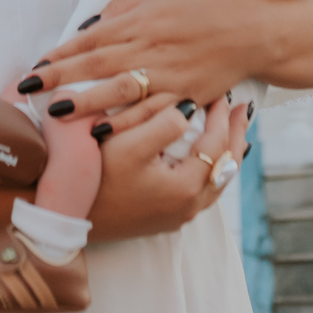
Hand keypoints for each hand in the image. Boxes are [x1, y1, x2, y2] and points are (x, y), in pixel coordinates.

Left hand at [34, 0, 312, 117]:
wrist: (250, 29)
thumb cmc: (200, 8)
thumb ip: (121, 10)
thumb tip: (88, 28)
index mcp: (140, 17)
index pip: (90, 38)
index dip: (59, 54)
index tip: (33, 67)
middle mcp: (150, 44)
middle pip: (96, 63)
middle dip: (59, 79)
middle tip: (27, 92)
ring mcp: (167, 71)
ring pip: (118, 89)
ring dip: (85, 102)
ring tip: (55, 114)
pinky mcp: (184, 94)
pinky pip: (149, 110)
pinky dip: (125, 122)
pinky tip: (103, 132)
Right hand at [88, 96, 249, 241]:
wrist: (68, 218)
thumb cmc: (96, 179)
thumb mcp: (127, 145)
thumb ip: (162, 124)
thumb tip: (188, 108)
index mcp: (185, 187)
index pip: (216, 144)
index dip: (222, 117)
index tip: (223, 93)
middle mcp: (188, 207)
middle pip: (226, 166)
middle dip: (235, 134)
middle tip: (244, 108)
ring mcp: (178, 216)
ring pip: (217, 181)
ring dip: (226, 152)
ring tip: (232, 130)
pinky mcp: (165, 219)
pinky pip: (203, 190)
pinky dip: (212, 168)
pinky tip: (206, 158)